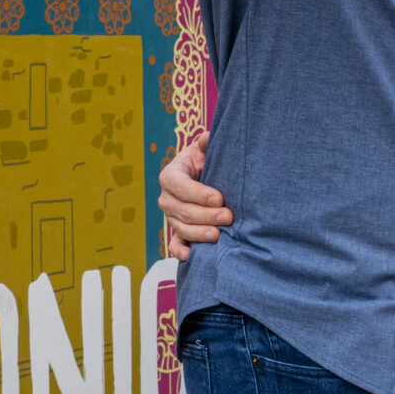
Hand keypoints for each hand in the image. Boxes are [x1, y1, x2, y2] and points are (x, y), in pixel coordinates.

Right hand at [158, 133, 230, 260]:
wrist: (206, 178)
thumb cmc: (207, 162)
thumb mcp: (205, 150)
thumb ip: (206, 143)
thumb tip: (207, 137)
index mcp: (171, 175)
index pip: (179, 185)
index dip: (197, 193)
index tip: (219, 198)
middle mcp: (166, 197)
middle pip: (181, 209)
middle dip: (205, 215)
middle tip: (228, 216)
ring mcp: (170, 216)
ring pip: (180, 227)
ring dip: (199, 234)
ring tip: (219, 235)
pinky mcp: (177, 231)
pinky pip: (174, 244)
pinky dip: (181, 251)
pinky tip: (192, 256)